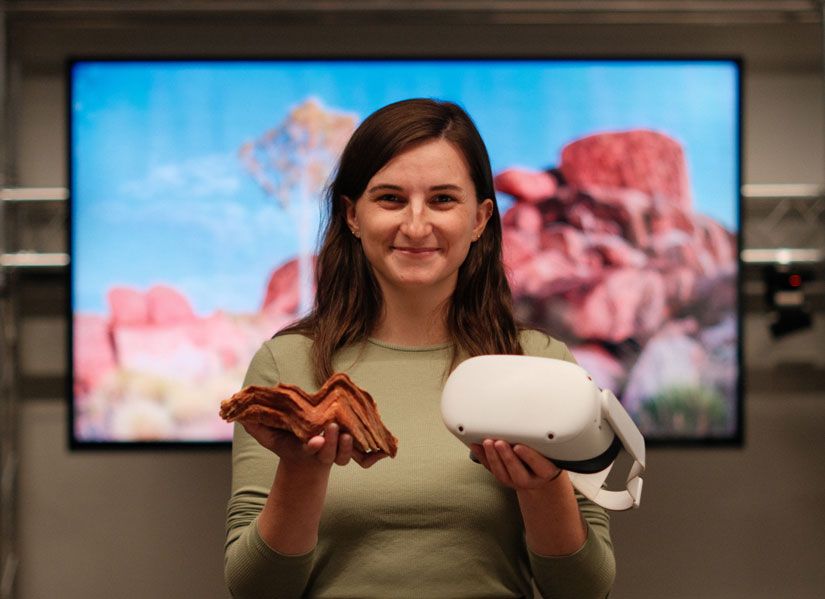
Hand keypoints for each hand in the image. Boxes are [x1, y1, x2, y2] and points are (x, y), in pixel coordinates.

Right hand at [242, 421, 386, 469]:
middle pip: (332, 453)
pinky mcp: (353, 448)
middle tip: (334, 430)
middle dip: (334, 444)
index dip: (316, 446)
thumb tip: (240, 416)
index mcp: (309, 448)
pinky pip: (366, 455)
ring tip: (350, 433)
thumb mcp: (272, 436)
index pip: (313, 449)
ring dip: (349, 445)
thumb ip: (257, 427)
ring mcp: (340, 452)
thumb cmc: (290, 440)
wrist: (310, 451)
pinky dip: (375, 456)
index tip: (316, 441)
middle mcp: (326, 452)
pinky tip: (384, 452)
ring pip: (347, 453)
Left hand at [470, 439, 562, 490]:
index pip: (539, 465)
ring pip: (501, 472)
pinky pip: (490, 468)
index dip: (529, 457)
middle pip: (517, 472)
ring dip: (492, 456)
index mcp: (545, 472)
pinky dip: (482, 456)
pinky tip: (476, 446)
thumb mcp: (551, 450)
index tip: (519, 447)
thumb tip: (534, 421)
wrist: (539, 473)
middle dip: (507, 457)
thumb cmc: (546, 456)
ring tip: (487, 443)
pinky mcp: (501, 477)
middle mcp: (529, 479)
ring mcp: (513, 480)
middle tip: (500, 443)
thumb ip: (542, 440)